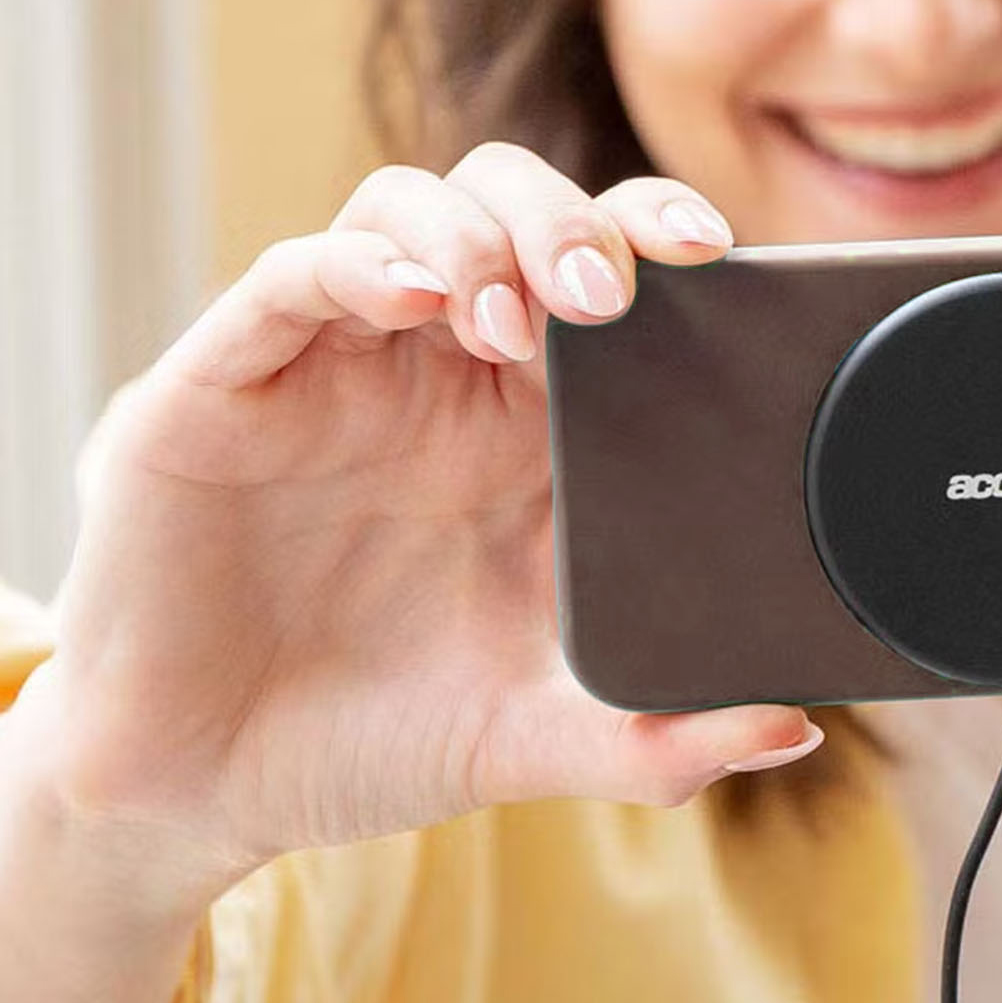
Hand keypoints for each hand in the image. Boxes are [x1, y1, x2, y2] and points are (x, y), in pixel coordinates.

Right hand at [22, 145, 822, 904]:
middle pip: (515, 211)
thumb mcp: (531, 739)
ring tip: (514, 313)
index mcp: (527, 428)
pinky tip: (413, 298)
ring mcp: (335, 368)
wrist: (205, 791)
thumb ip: (656, 738)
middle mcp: (438, 375)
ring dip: (475, 232)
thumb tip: (796, 726)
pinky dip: (357, 265)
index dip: (658, 239)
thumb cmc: (373, 739)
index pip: (606, 279)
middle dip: (572, 220)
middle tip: (609, 291)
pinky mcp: (226, 385)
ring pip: (407, 210)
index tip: (718, 255)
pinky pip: (292, 279)